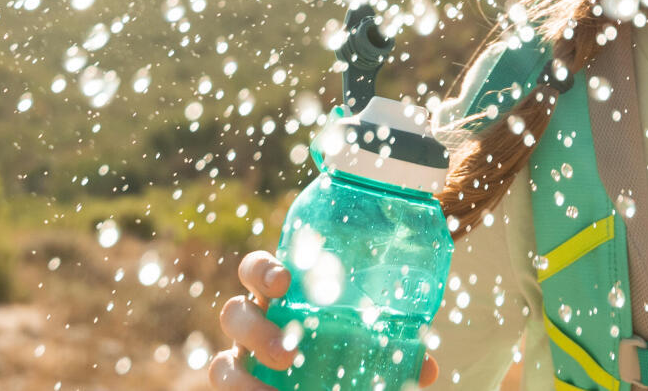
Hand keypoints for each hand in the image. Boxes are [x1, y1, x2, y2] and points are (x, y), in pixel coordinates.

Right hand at [212, 249, 440, 387]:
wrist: (316, 384)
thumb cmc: (337, 354)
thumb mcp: (363, 347)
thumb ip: (389, 350)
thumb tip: (426, 365)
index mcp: (280, 299)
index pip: (257, 271)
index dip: (262, 270)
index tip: (284, 281)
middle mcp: (253, 326)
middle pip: (233, 313)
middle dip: (254, 330)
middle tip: (289, 352)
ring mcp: (240, 362)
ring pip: (221, 363)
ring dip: (241, 379)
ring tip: (277, 389)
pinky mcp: (237, 387)